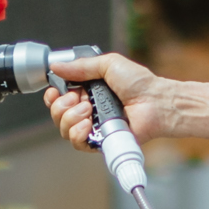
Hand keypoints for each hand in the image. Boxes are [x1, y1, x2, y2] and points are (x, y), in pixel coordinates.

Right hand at [46, 48, 169, 150]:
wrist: (155, 102)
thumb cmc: (139, 83)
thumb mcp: (108, 64)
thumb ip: (81, 66)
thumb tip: (55, 67)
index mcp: (89, 91)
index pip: (60, 98)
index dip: (53, 96)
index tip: (55, 91)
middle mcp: (89, 110)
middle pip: (58, 114)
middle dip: (61, 106)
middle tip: (79, 99)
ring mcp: (94, 127)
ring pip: (64, 129)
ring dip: (70, 118)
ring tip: (88, 110)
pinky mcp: (100, 141)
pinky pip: (77, 143)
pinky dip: (77, 133)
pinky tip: (87, 124)